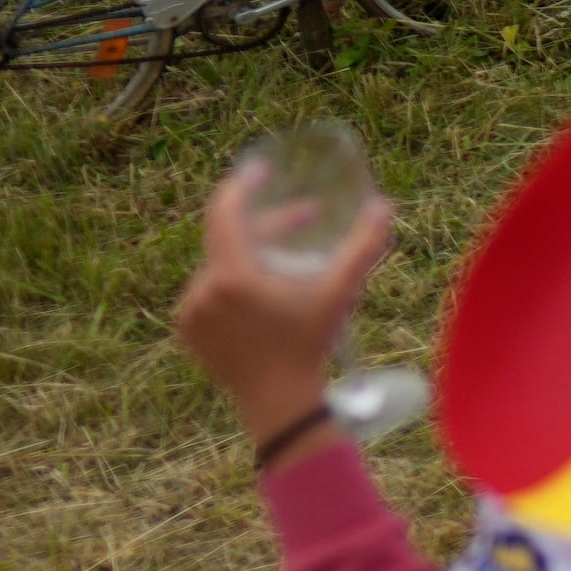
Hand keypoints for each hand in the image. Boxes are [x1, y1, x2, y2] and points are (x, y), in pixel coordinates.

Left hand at [172, 166, 391, 456]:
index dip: (243, 185)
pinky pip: (209, 288)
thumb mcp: (337, 295)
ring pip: (221, 262)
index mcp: (233, 276)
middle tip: (306, 218)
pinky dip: (233, 280)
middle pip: (230, 238)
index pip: (225, 213)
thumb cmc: (309, 345)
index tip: (261, 169)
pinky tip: (261, 290)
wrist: (277, 402)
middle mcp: (203, 289)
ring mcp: (191, 310)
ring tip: (288, 261)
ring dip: (252, 253)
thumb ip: (361, 250)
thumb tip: (383, 207)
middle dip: (269, 224)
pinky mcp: (187, 327)